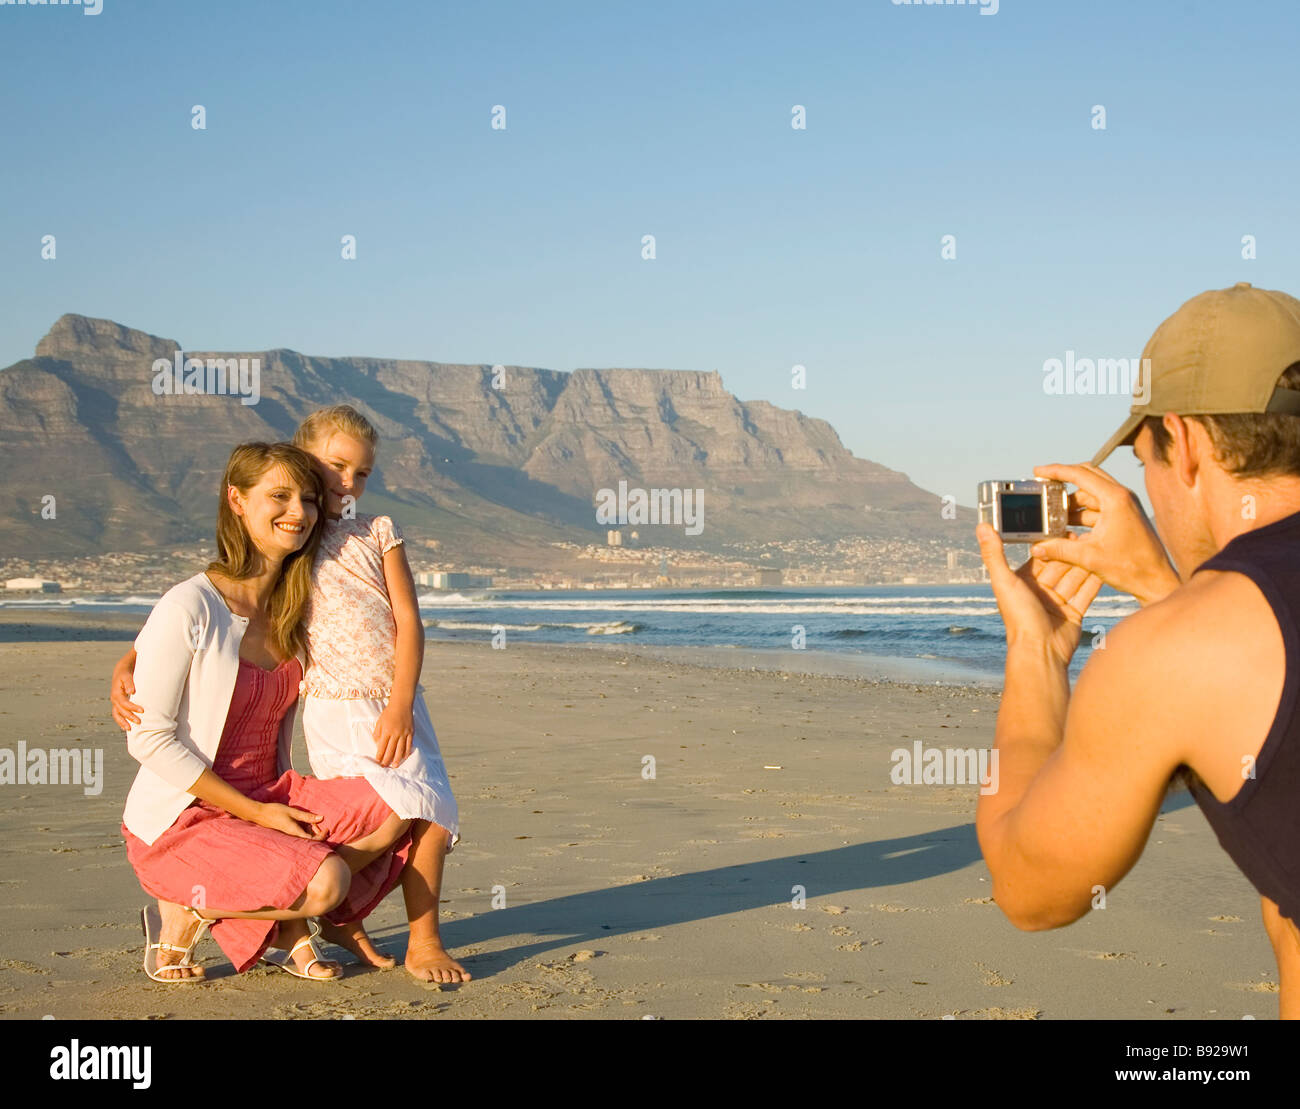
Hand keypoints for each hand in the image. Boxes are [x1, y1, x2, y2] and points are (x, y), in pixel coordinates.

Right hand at [111, 662, 142, 731]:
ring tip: (130, 729)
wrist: (121, 671)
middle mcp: (114, 699)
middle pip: (120, 711)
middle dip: (129, 717)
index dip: (133, 708)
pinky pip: (118, 714)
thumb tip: (131, 691)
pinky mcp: (118, 703)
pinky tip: (126, 727)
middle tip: (139, 722)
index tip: (142, 710)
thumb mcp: (127, 676)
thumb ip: (129, 683)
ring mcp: (115, 702)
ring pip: (117, 714)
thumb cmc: (125, 673)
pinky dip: (121, 720)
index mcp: (116, 693)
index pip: (124, 703)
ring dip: (123, 722)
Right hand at [253, 803, 325, 839]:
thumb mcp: (293, 812)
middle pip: (310, 840)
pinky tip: (304, 821)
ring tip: (312, 821)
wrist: (259, 814)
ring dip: (311, 830)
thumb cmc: (275, 812)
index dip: (322, 837)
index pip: (313, 841)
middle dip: (317, 833)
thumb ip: (307, 816)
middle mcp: (293, 837)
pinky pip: (299, 834)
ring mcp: (290, 835)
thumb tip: (322, 818)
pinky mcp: (287, 833)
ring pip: (304, 837)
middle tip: (319, 822)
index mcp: (295, 833)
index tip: (326, 828)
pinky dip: (305, 829)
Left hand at [372, 703, 413, 767]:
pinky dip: (406, 752)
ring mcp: (404, 733)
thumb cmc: (388, 713)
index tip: (378, 761)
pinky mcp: (411, 732)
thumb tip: (377, 744)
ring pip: (400, 749)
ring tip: (394, 766)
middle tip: (384, 766)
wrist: (401, 704)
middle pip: (391, 750)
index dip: (380, 755)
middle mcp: (395, 733)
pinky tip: (404, 757)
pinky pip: (409, 744)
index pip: (382, 747)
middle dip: (387, 760)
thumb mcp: (379, 722)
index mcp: (386, 731)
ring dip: (397, 759)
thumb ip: (377, 733)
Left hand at [976, 523, 1104, 667]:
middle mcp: (1040, 591)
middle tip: (1089, 535)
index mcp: (1022, 583)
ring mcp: (1058, 603)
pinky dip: (1095, 582)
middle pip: (1060, 567)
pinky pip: (1086, 594)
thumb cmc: (1019, 618)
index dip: (1052, 544)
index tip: (1065, 527)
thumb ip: (994, 554)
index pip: (1040, 558)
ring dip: (1086, 564)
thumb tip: (982, 526)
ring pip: (1075, 578)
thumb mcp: (1004, 582)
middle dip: (1073, 553)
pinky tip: (1106, 567)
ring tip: (1100, 546)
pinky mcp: (1074, 614)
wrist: (1040, 651)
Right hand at [1028, 463, 1179, 605]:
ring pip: (1091, 495)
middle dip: (1064, 481)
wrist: (1157, 581)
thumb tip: (1036, 547)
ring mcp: (1124, 506)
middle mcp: (1122, 497)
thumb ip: (1059, 549)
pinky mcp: (1125, 517)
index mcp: (1115, 499)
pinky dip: (1082, 514)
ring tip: (1053, 516)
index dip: (1056, 471)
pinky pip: (1098, 508)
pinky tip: (1068, 528)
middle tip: (1044, 486)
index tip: (1038, 471)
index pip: (1080, 475)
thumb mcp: (1089, 557)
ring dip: (1072, 503)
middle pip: (1087, 477)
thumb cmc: (1131, 567)